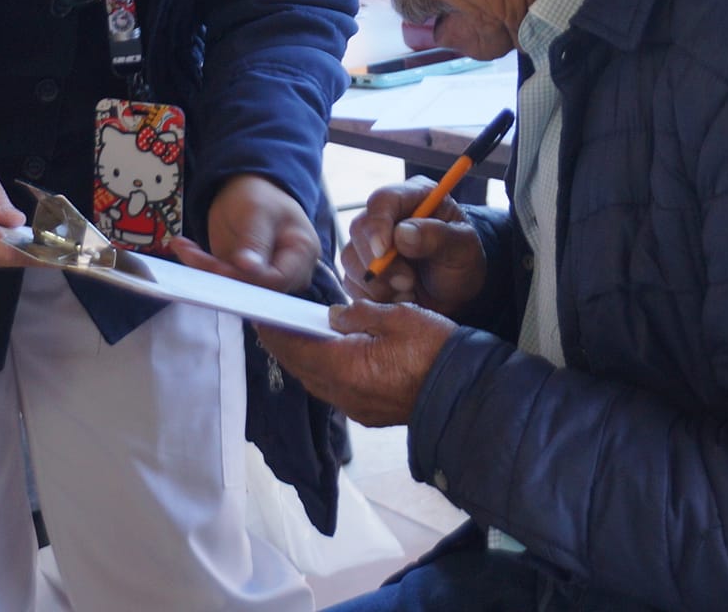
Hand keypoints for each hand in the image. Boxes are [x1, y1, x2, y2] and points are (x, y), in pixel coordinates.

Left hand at [173, 173, 319, 292]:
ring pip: (234, 288)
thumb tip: (249, 269)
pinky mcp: (241, 278)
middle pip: (255, 289)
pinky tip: (184, 247)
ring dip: (205, 269)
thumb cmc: (259, 195)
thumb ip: (255, 241)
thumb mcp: (257, 210)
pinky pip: (220, 281)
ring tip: (182, 245)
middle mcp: (287, 272)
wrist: (247, 189)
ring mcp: (263, 277)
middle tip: (190, 253)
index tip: (219, 266)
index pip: (277, 280)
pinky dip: (200, 266)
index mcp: (301, 253)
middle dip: (220, 274)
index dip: (249, 279)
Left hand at [255, 300, 456, 426]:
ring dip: (304, 361)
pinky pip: (335, 392)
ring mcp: (357, 408)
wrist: (466, 393)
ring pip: (317, 382)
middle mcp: (345, 393)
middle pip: (301, 368)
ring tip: (298, 338)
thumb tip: (332, 315)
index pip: (297, 348)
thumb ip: (358, 314)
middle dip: (285, 346)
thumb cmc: (436, 351)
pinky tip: (330, 358)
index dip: (275, 333)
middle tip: (273, 325)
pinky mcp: (369, 413)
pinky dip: (324, 373)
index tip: (261, 318)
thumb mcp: (398, 316)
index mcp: (346, 367)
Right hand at [340, 178, 486, 315]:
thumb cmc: (463, 261)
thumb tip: (402, 234)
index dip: (378, 224)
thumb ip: (437, 236)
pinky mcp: (361, 268)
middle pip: (360, 229)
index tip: (383, 252)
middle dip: (380, 263)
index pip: (383, 200)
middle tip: (409, 282)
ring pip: (351, 258)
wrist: (457, 292)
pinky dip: (373, 296)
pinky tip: (399, 297)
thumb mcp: (463, 247)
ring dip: (378, 284)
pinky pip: (351, 281)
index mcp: (413, 197)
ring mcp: (370, 242)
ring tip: (410, 291)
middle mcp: (387, 216)